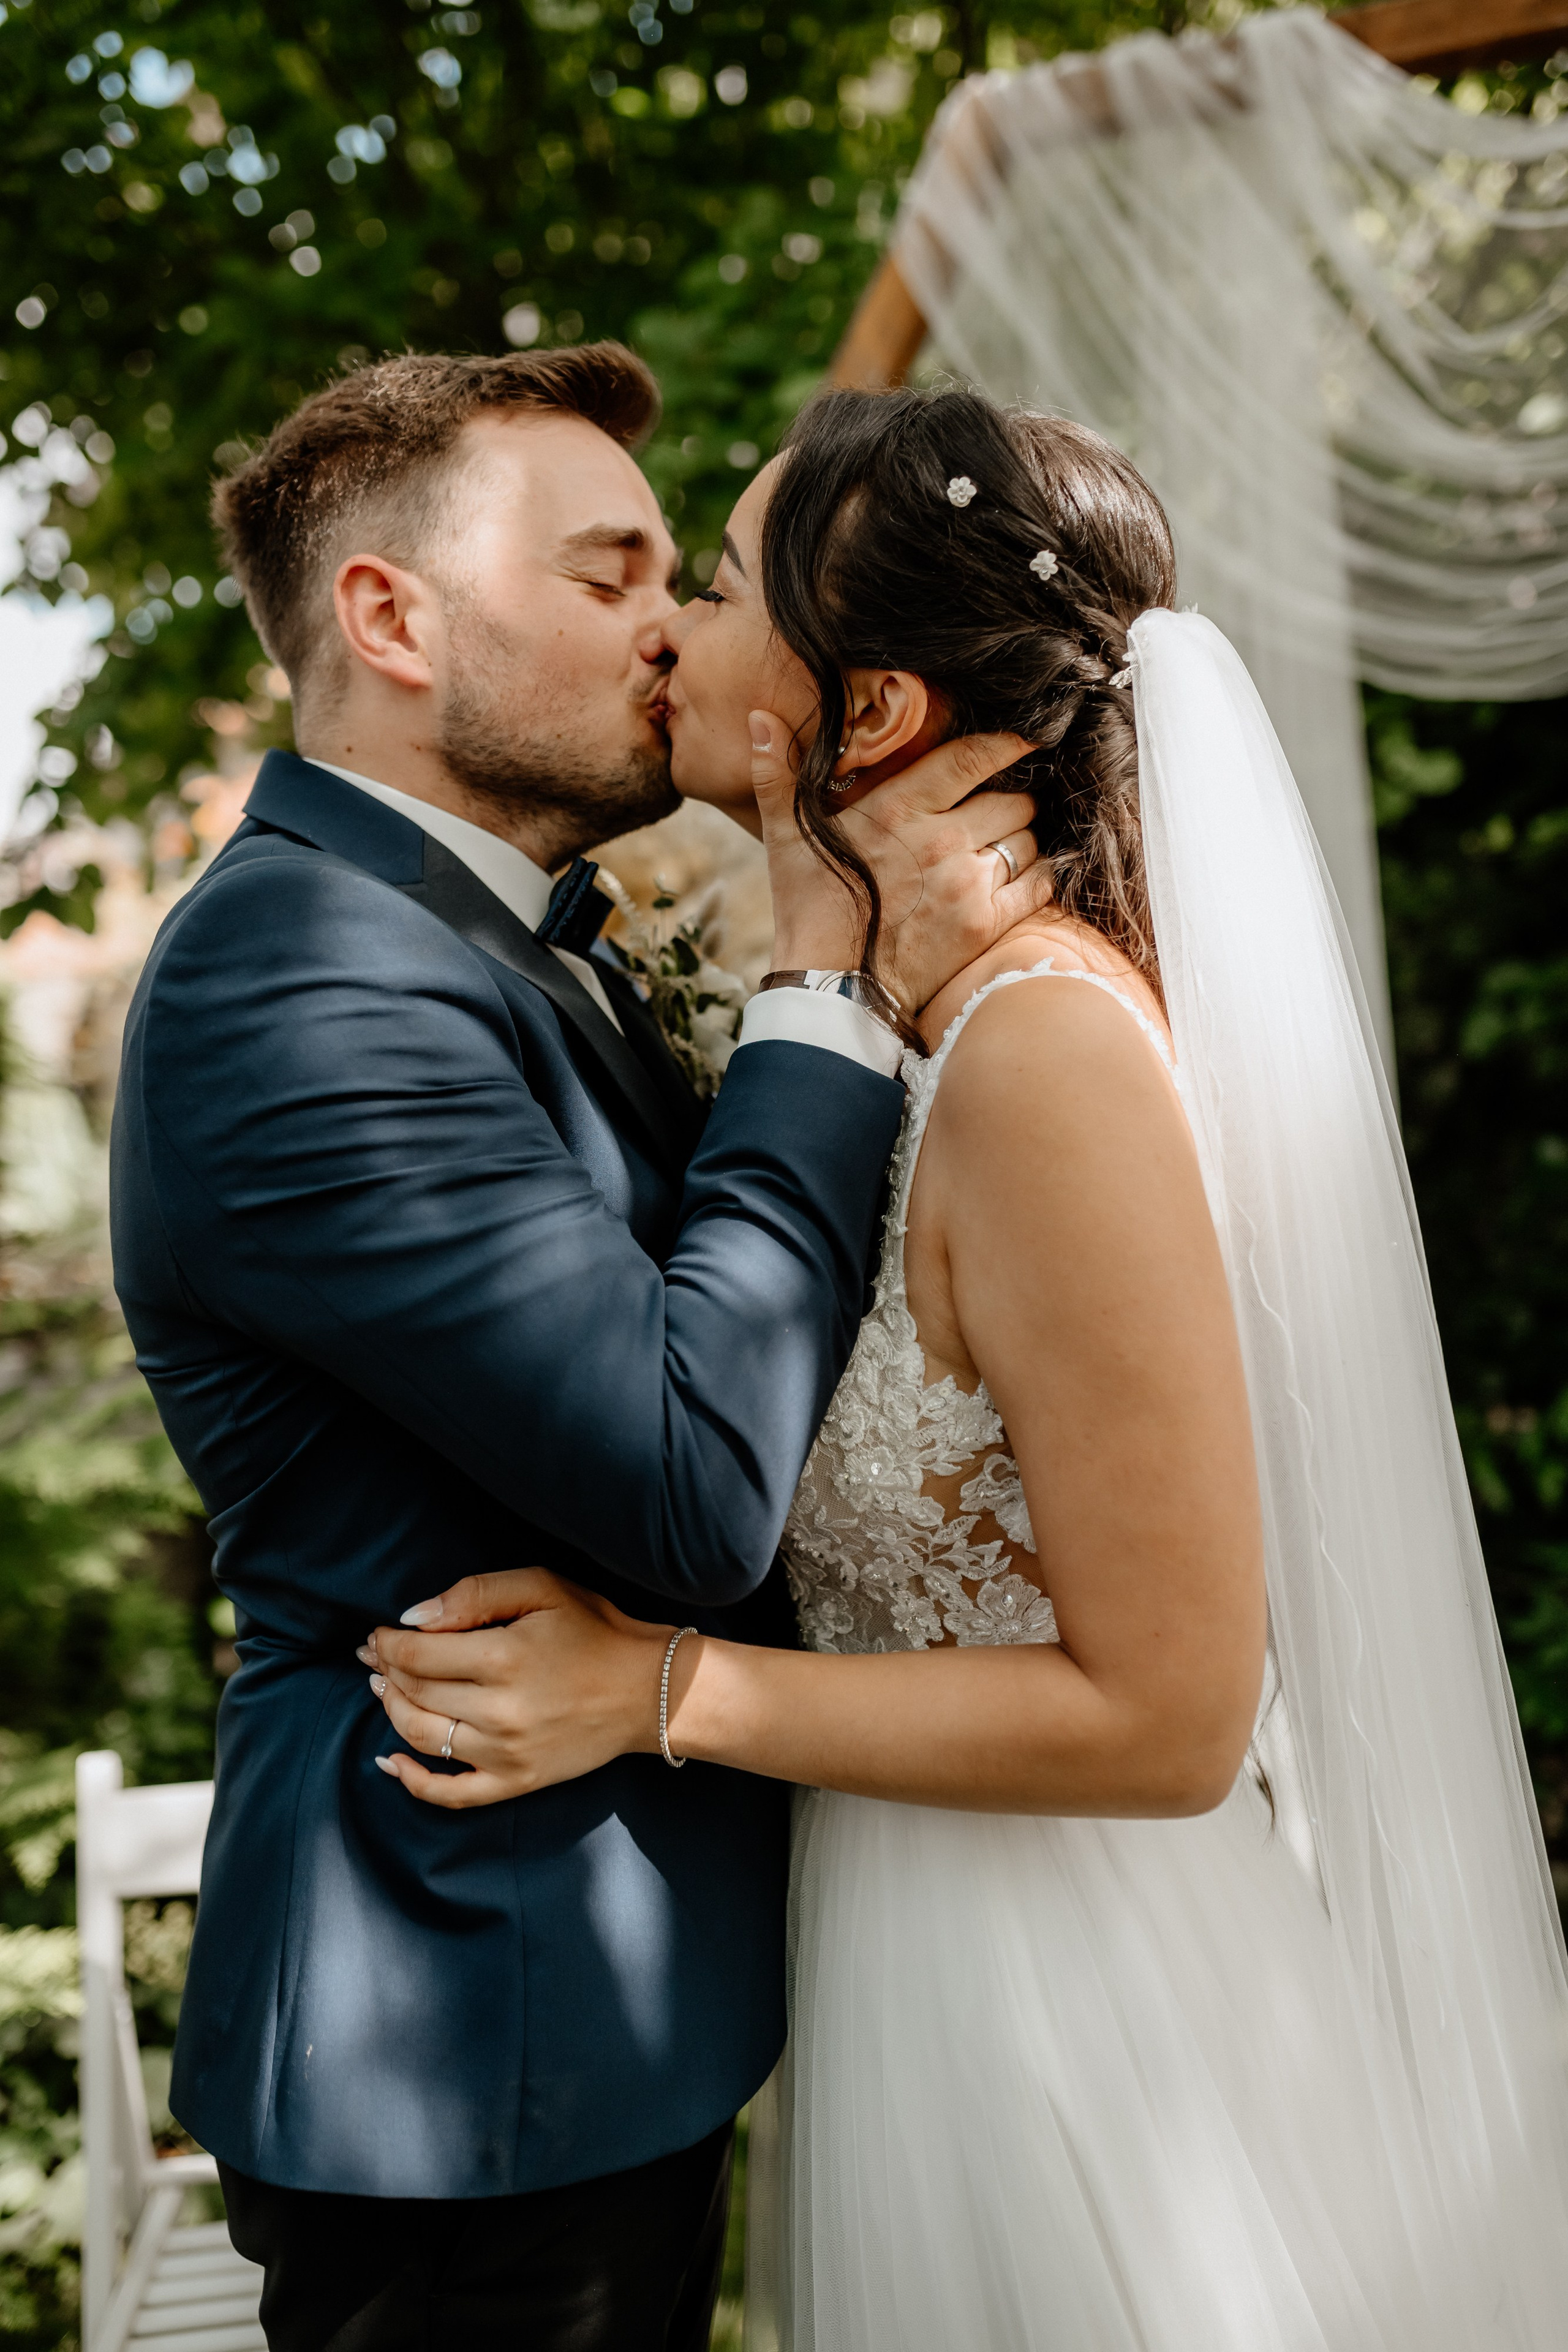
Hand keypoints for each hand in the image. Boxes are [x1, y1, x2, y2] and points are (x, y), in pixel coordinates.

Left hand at [360, 1570, 673, 1808]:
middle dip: (385, 1670)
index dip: (387, 1642)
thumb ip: (475, 1594)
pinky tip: (390, 1762)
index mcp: (503, 1658)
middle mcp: (498, 1711)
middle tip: (373, 1656)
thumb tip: (413, 1617)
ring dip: (391, 1711)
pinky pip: (452, 1794)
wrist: (649, 1689)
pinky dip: (412, 1782)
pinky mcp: (517, 1781)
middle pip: (413, 1692)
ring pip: (422, 1737)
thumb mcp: (542, 1589)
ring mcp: (506, 1753)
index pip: (417, 1653)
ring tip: (383, 1689)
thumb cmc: (596, 1630)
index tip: (378, 1633)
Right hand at [752, 714, 1052, 1012]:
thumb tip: (759, 717)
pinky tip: (1022, 879)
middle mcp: (941, 839)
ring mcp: (967, 883)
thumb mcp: (785, 837)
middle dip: (1011, 802)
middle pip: (1011, 800)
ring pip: (1027, 840)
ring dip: (1020, 842)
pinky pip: (1038, 885)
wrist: (830, 987)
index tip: (1024, 741)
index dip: (1006, 744)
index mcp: (898, 808)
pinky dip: (1038, 878)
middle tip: (997, 813)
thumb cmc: (809, 908)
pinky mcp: (984, 925)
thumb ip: (777, 773)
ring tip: (1002, 850)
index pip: (971, 757)